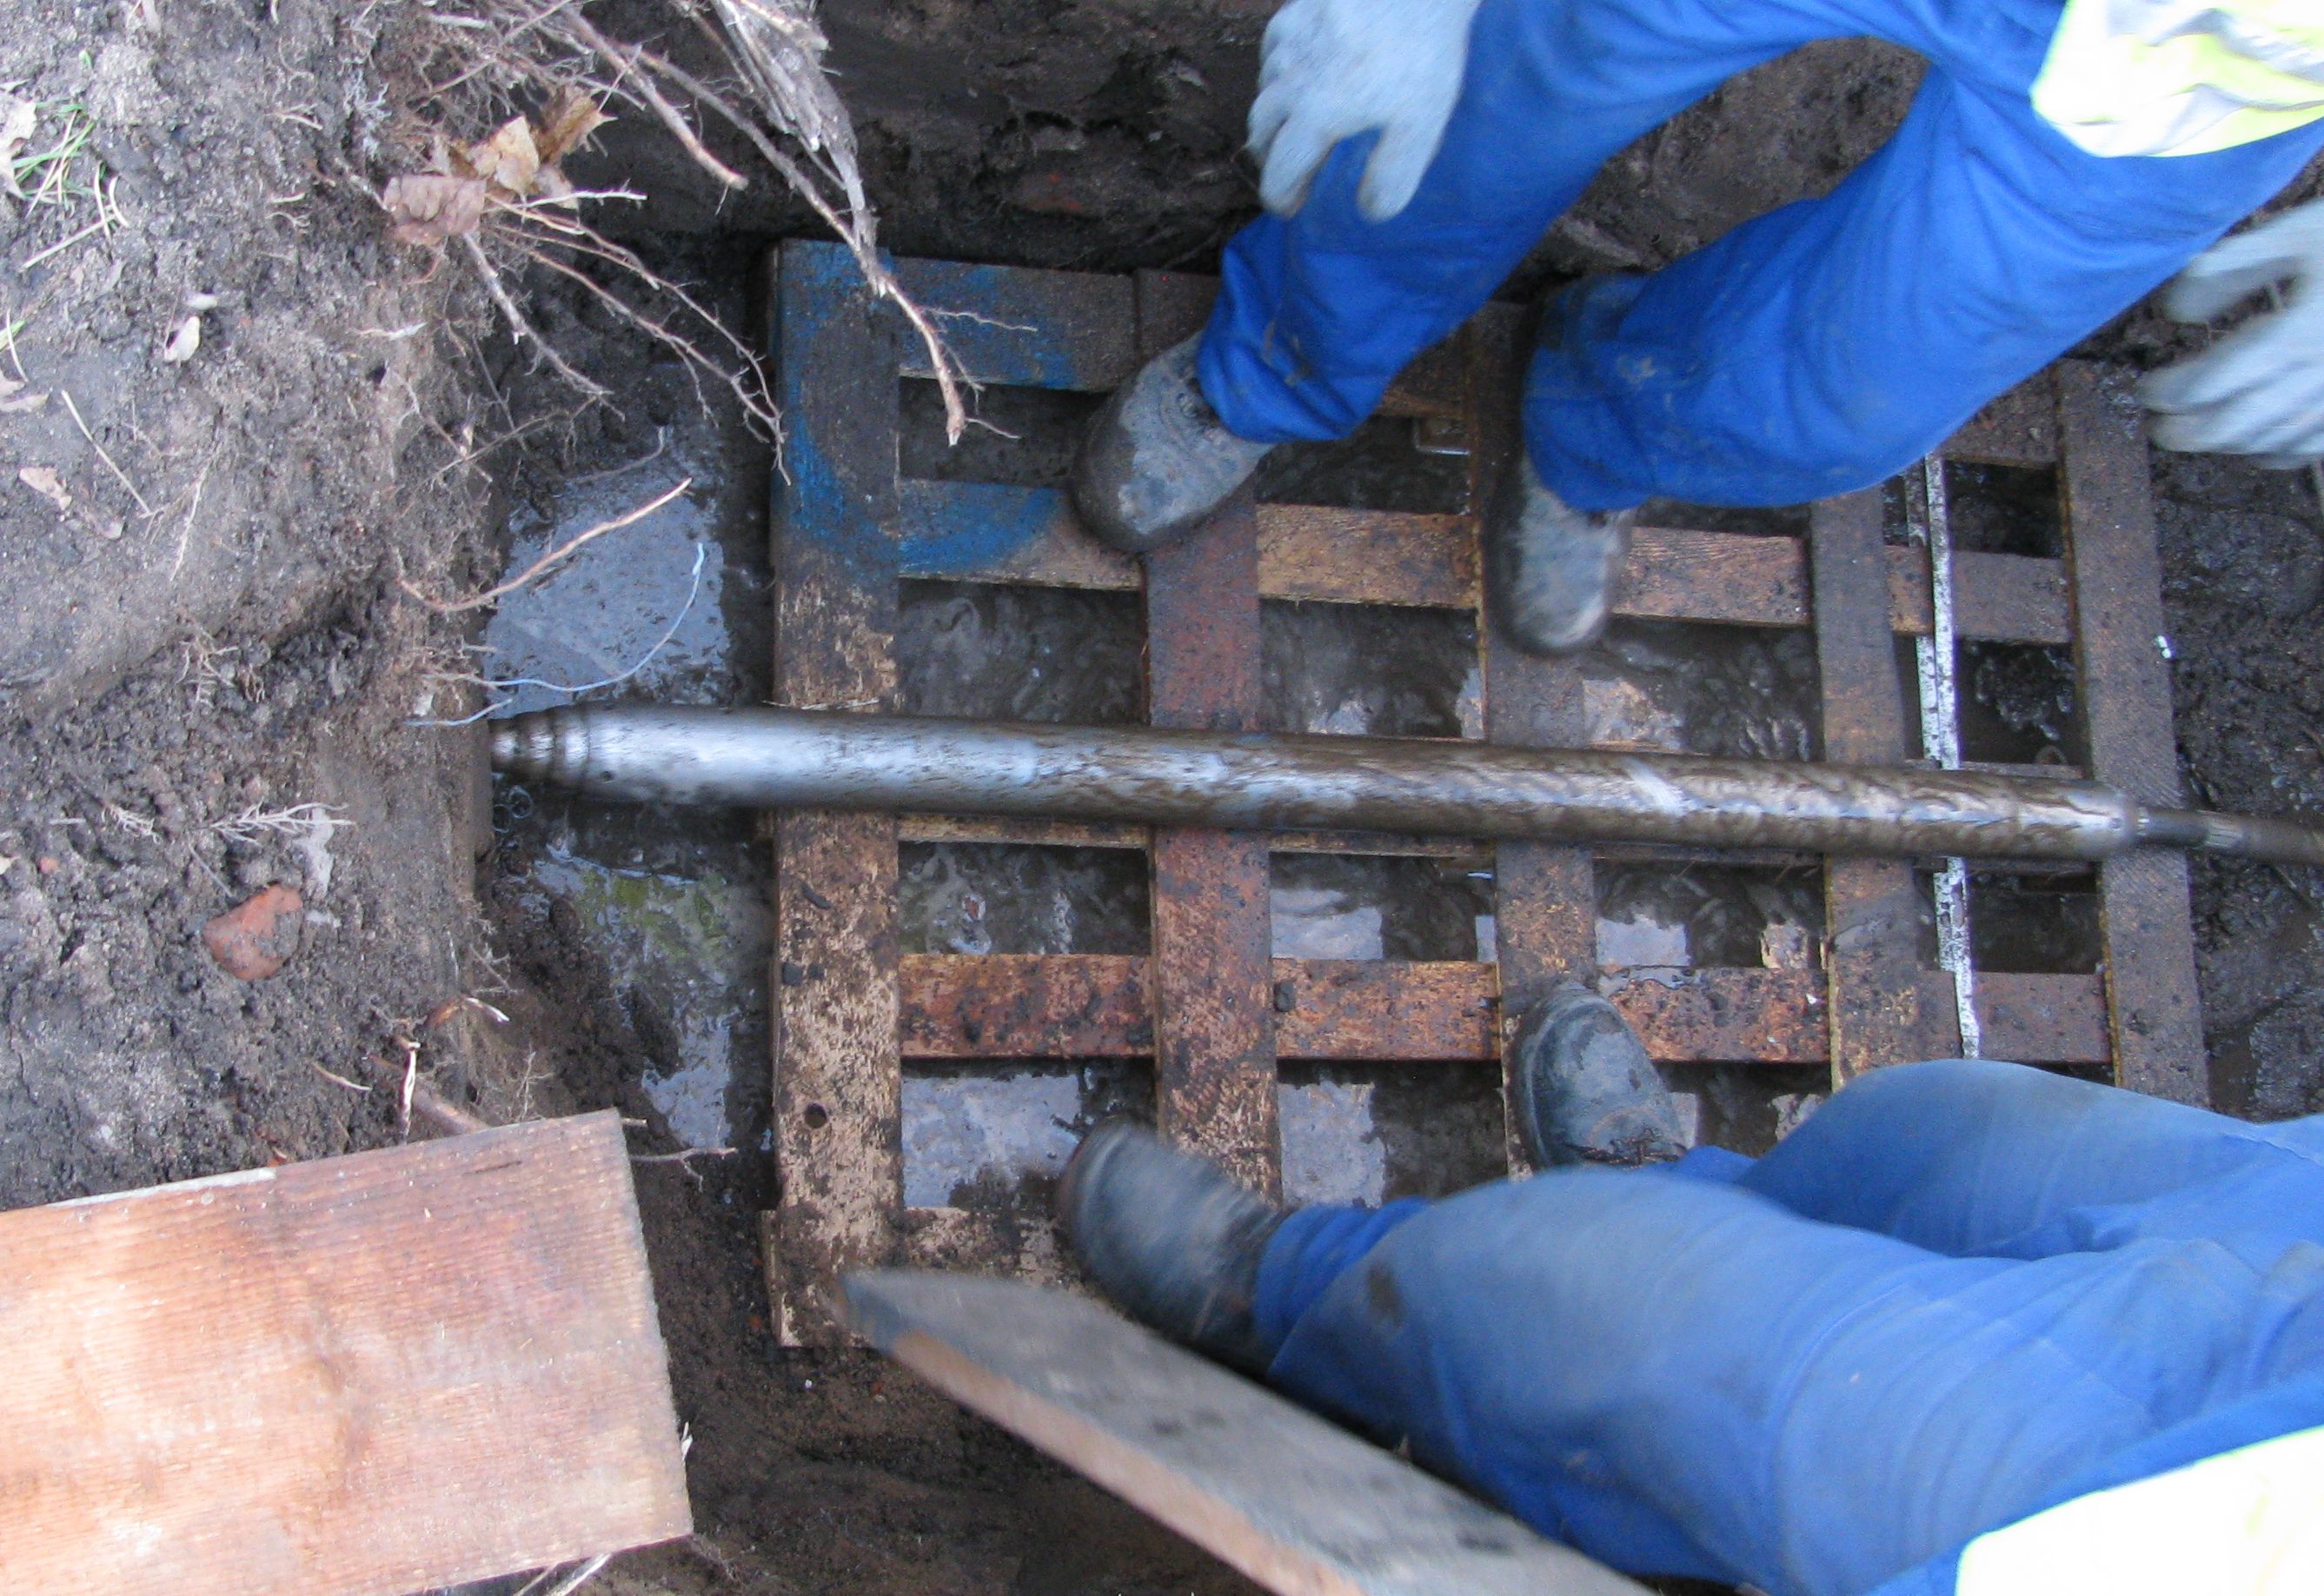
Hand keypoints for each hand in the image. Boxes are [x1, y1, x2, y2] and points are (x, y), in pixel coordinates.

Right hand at [1247, 0, 1484, 222]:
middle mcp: (1289, 81)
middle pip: (1261, 131)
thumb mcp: (1420, 124)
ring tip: (1294, 125)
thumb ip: (1393, 175)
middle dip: (1271, 158)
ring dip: (1273, 115)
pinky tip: (1297, 70)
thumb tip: (1368, 212)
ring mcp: (1288, 41)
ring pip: (1264, 89)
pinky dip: (1278, 70)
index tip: (1290, 208)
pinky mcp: (1296, 10)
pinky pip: (1272, 49)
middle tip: (1290, 170)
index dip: (1281, 197)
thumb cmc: (1421, 50)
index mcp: (1315, 115)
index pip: (1280, 172)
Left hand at [2142, 199, 2323, 465]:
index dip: (2174, 392)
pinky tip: (2257, 446)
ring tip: (2200, 434)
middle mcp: (2323, 374)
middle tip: (2161, 429)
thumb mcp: (2297, 232)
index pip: (2216, 381)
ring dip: (2230, 444)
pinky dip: (2278, 453)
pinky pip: (2312, 448)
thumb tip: (2177, 312)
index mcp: (2301, 332)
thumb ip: (2234, 270)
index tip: (2148, 389)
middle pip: (2239, 424)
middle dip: (2192, 432)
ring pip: (2275, 442)